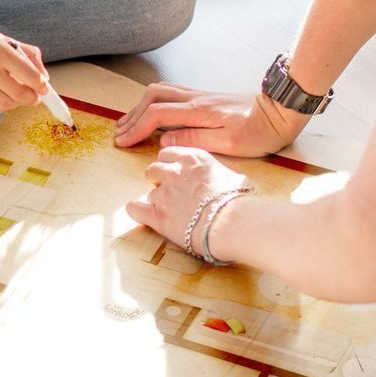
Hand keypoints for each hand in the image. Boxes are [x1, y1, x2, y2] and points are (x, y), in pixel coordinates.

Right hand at [0, 20, 48, 113]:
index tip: (44, 88)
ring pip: (7, 104)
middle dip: (32, 97)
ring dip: (17, 103)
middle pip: (20, 94)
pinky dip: (1, 106)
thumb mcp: (1, 38)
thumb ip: (26, 54)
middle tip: (34, 96)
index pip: (30, 76)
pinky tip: (2, 98)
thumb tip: (44, 76)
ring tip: (17, 95)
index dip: (41, 86)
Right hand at [114, 83, 302, 155]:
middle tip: (120, 133)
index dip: (136, 128)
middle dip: (133, 114)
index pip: (157, 114)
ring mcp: (200, 95)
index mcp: (199, 111)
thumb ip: (194, 140)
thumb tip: (164, 141)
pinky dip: (155, 102)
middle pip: (153, 96)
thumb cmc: (260, 131)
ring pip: (161, 91)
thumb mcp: (230, 144)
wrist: (281, 111)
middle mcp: (196, 98)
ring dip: (141, 105)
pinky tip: (153, 112)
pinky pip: (172, 93)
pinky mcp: (206, 98)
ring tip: (129, 122)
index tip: (123, 143)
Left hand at [125, 146, 247, 247]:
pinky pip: (135, 208)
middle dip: (159, 180)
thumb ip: (220, 175)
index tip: (175, 174)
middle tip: (171, 193)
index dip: (170, 165)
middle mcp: (175, 171)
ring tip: (171, 212)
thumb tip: (226, 181)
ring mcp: (164, 193)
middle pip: (153, 169)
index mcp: (194, 159)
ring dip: (157, 200)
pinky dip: (137, 211)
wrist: (233, 223)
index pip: (168, 153)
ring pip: (150, 192)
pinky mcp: (157, 215)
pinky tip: (142, 214)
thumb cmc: (240, 202)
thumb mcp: (235, 178)